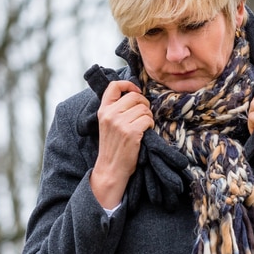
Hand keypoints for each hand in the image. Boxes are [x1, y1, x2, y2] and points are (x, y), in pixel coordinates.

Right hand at [91, 80, 153, 207]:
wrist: (111, 168)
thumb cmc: (113, 147)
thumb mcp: (107, 124)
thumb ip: (116, 109)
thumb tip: (135, 94)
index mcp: (103, 110)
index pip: (114, 86)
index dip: (129, 84)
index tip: (136, 91)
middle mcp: (110, 114)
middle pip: (135, 96)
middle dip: (144, 104)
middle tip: (143, 115)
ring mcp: (120, 123)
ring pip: (144, 109)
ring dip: (148, 117)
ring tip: (142, 127)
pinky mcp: (131, 132)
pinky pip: (148, 119)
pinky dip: (150, 125)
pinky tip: (145, 133)